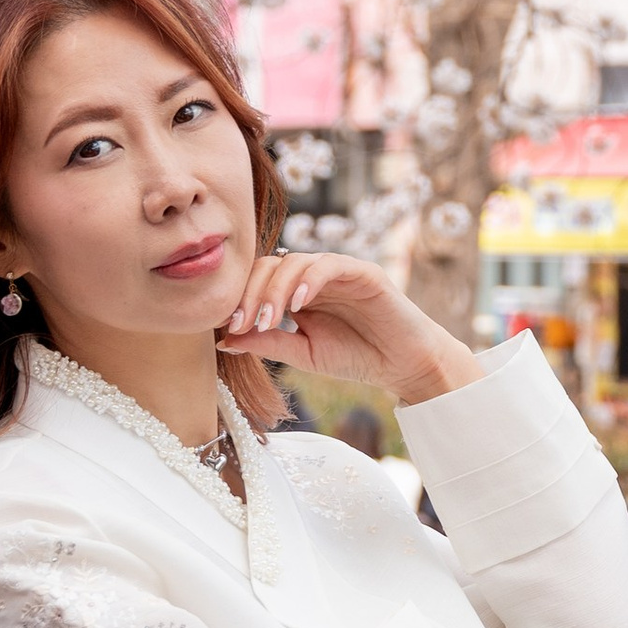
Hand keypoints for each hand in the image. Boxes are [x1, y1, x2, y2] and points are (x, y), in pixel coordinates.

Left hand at [221, 252, 480, 409]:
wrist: (403, 365)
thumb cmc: (356, 358)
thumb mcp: (304, 354)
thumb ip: (268, 343)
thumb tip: (224, 340)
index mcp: (297, 292)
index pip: (259, 280)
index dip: (239, 298)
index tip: (227, 326)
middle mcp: (314, 276)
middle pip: (270, 265)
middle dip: (251, 294)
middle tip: (242, 323)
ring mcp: (338, 270)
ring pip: (295, 261)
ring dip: (275, 290)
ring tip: (268, 320)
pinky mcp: (363, 271)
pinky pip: (330, 264)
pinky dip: (310, 280)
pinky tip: (298, 305)